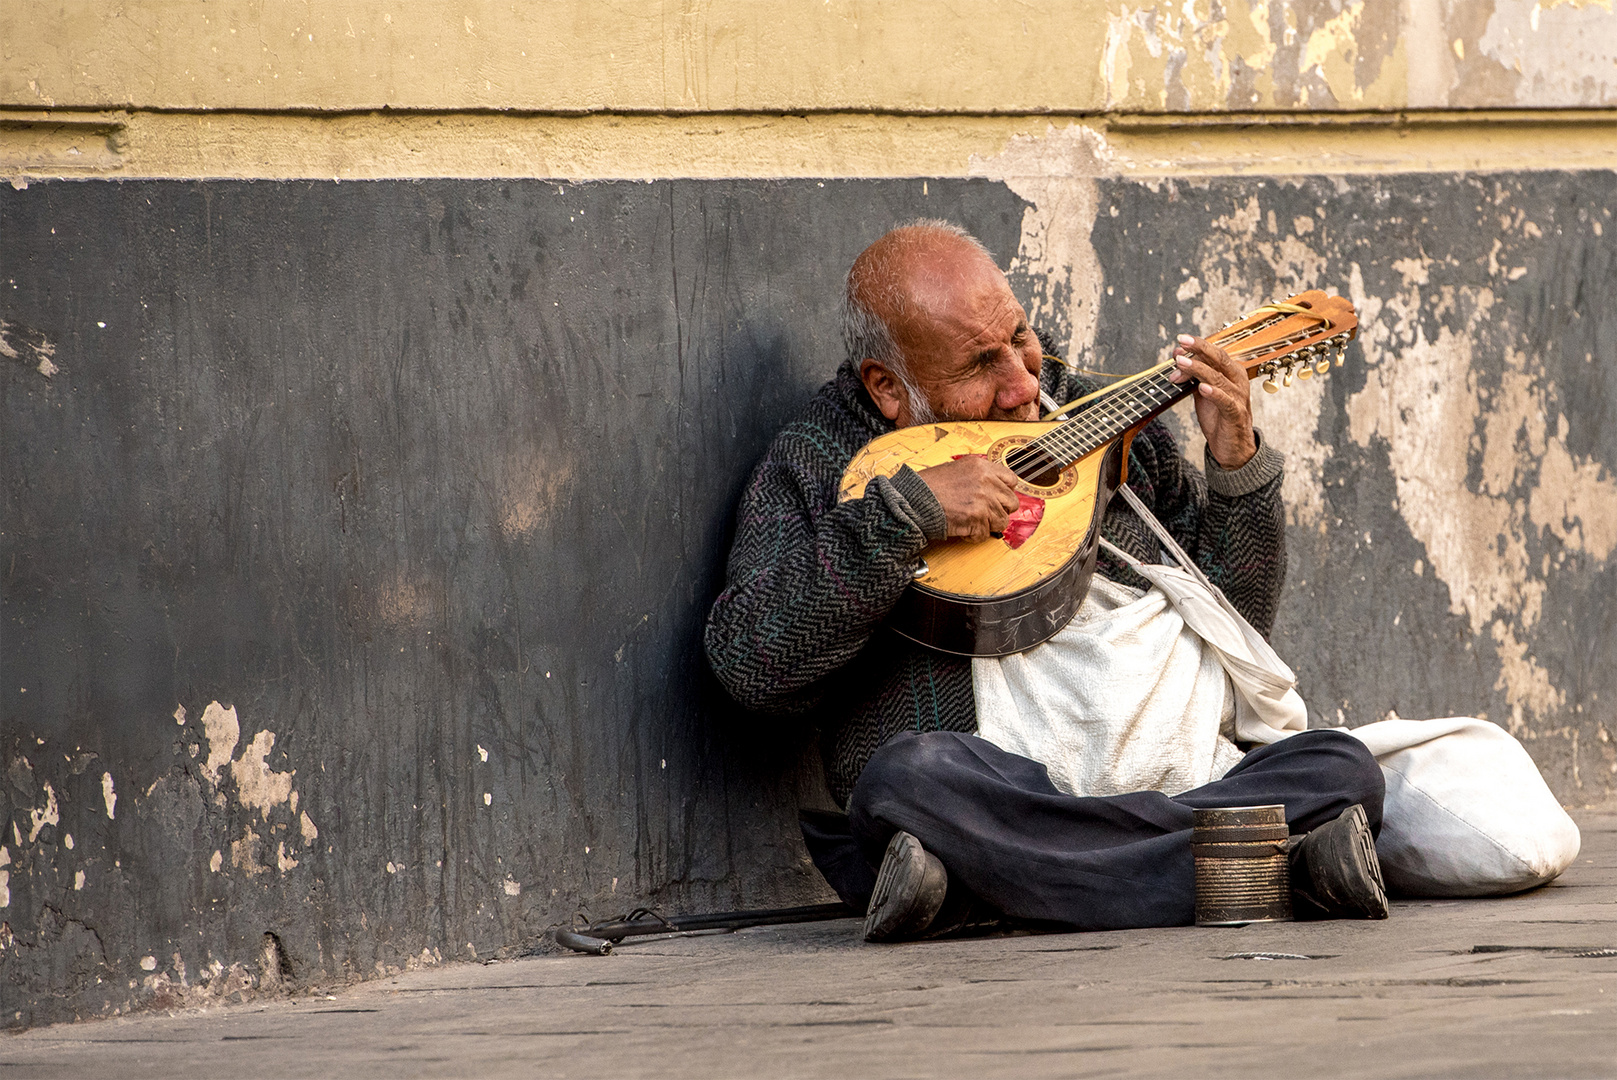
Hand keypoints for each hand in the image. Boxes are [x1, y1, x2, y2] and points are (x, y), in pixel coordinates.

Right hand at [916, 457, 1021, 541]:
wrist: (914, 500)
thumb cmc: (928, 487)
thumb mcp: (956, 470)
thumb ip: (977, 477)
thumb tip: (993, 489)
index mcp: (981, 466)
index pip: (1011, 480)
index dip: (1004, 492)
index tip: (997, 498)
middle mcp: (986, 481)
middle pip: (1011, 502)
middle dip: (998, 510)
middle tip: (983, 513)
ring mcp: (984, 500)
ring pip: (1002, 521)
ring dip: (987, 524)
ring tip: (971, 521)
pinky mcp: (978, 517)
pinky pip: (985, 534)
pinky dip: (974, 535)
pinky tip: (962, 528)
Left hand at [1167, 334, 1256, 469]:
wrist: (1232, 447)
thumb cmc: (1218, 417)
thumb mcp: (1203, 392)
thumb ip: (1193, 375)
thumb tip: (1178, 356)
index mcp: (1231, 372)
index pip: (1214, 354)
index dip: (1197, 347)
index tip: (1179, 343)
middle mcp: (1237, 381)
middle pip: (1219, 359)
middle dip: (1200, 348)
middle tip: (1182, 341)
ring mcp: (1238, 397)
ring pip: (1218, 378)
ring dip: (1198, 369)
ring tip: (1181, 363)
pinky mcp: (1235, 414)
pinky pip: (1225, 401)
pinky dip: (1214, 393)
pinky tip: (1202, 388)